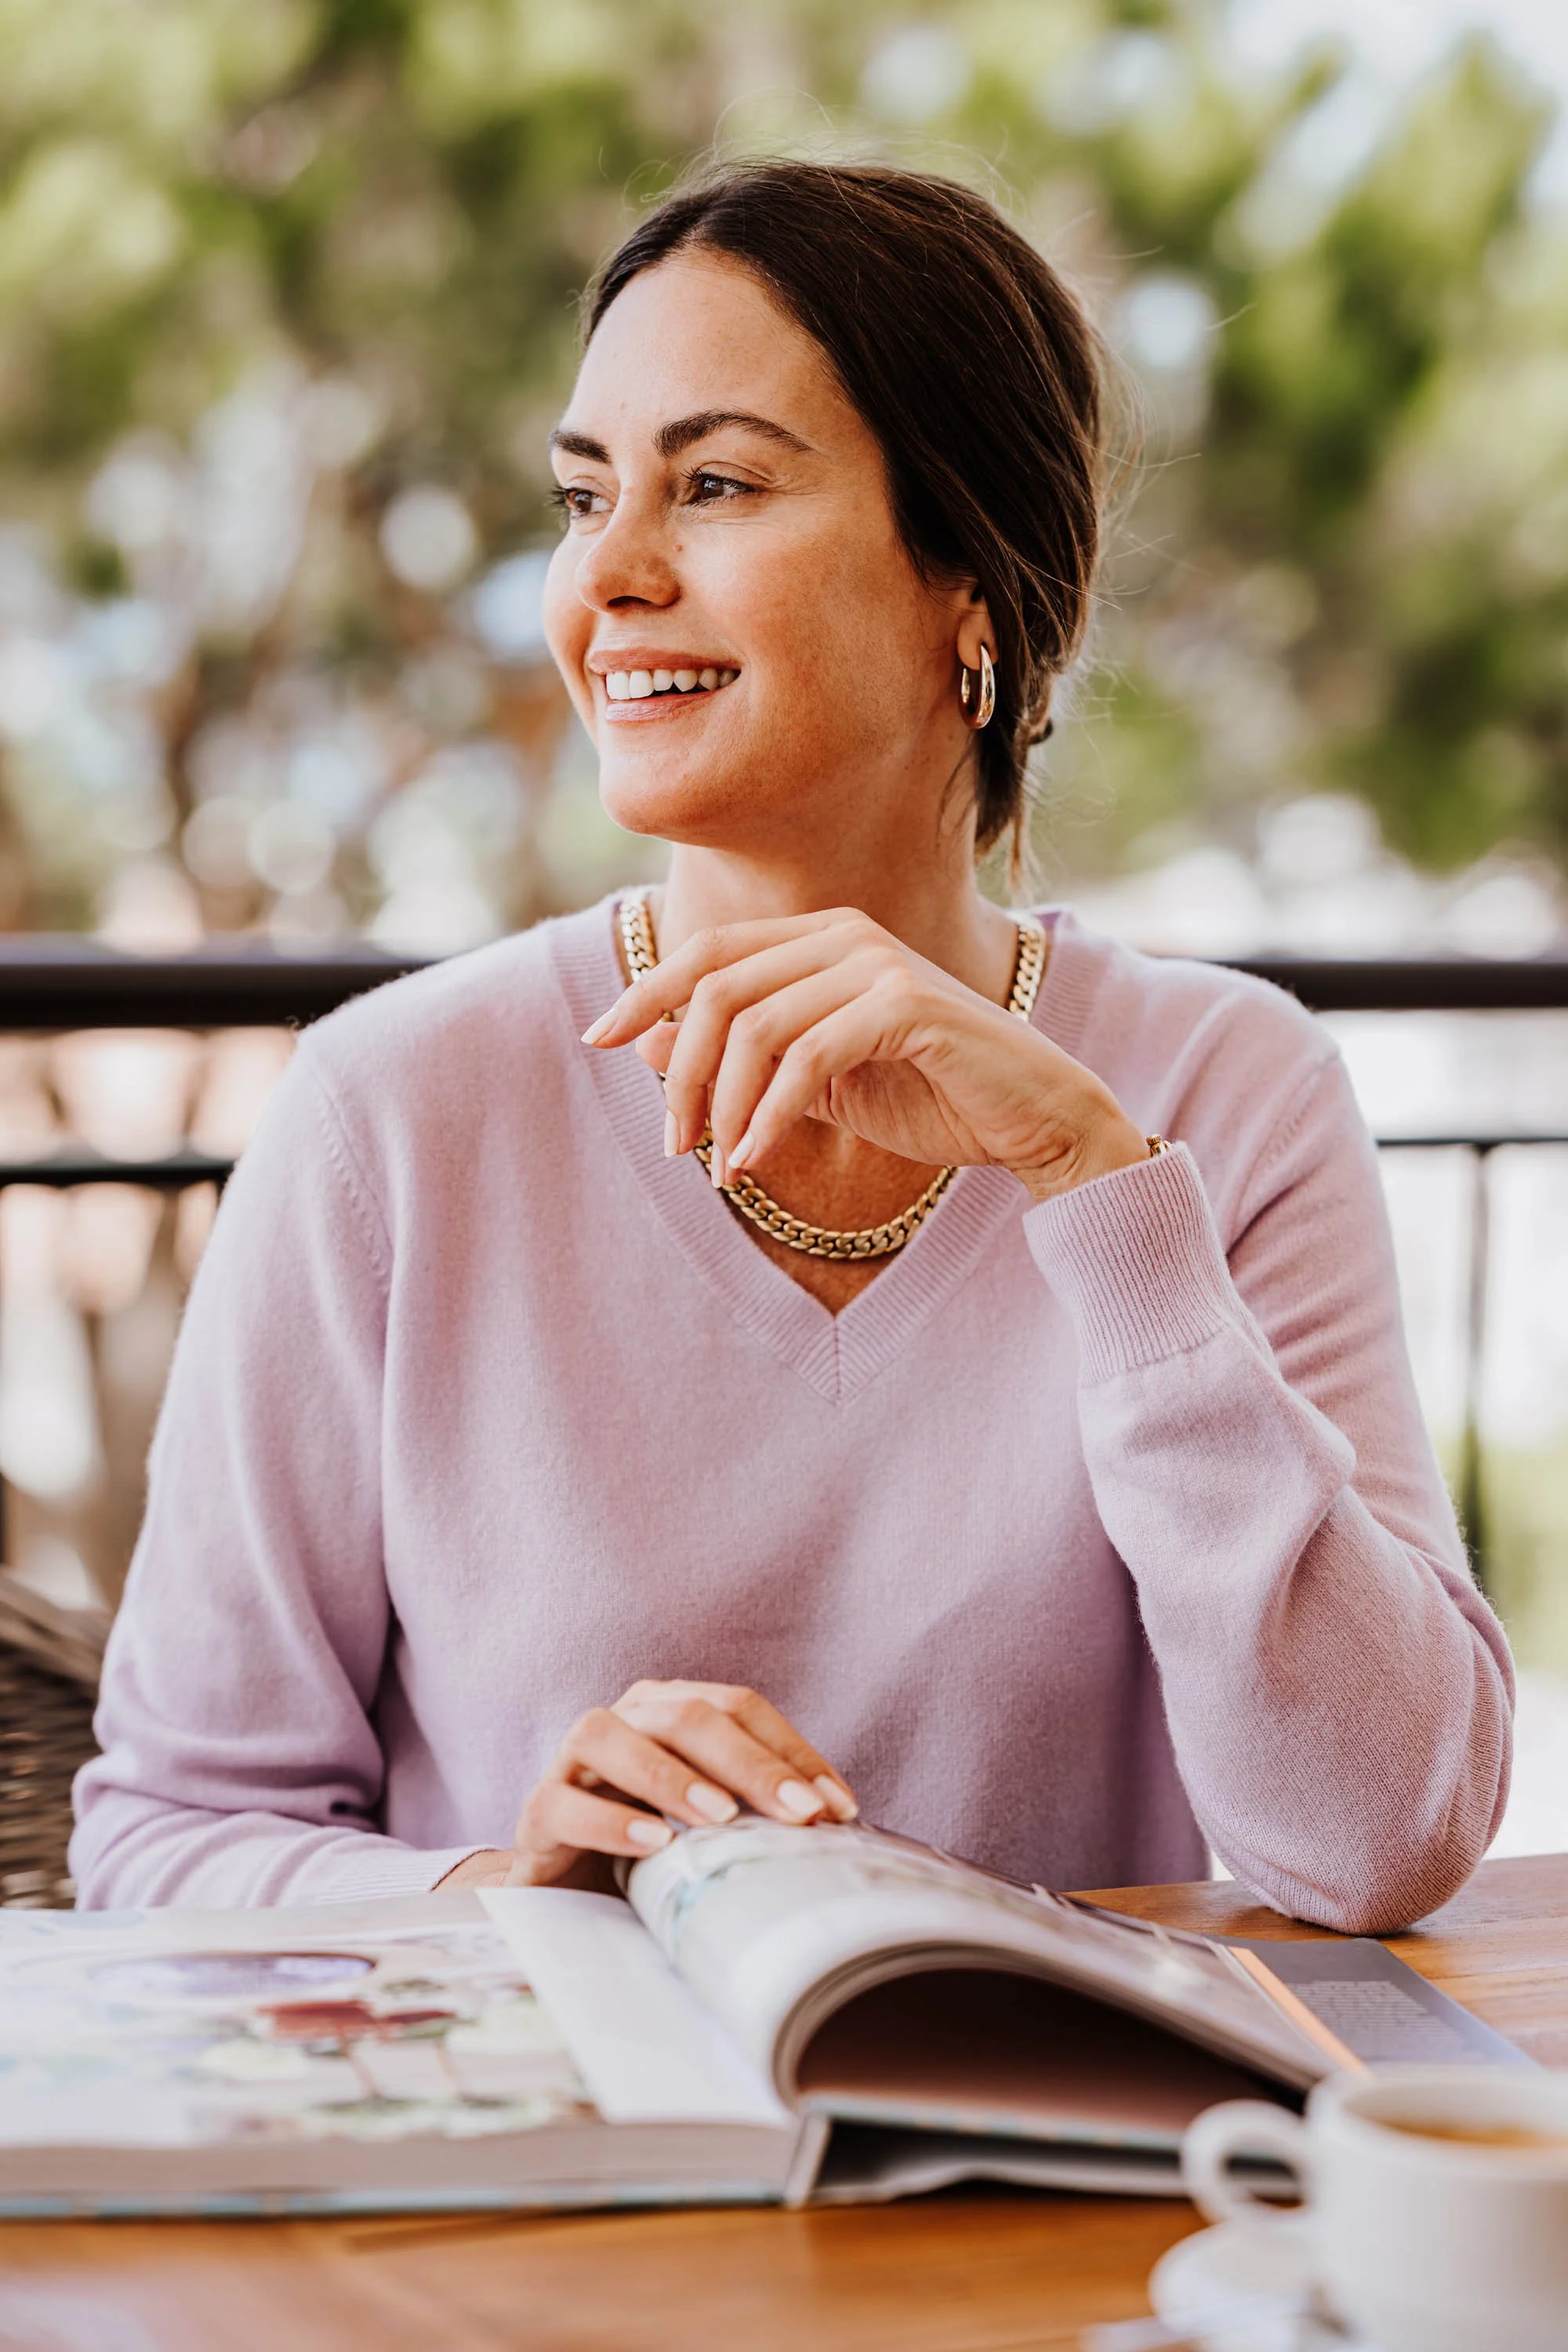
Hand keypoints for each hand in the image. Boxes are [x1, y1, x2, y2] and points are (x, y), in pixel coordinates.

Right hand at [436, 1681, 858, 1892]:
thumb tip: (839, 1828)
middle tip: (801, 1815)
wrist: (567, 1886)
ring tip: (723, 1818)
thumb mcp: (712, 1823)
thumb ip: (758, 1810)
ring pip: (617, 1740)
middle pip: (688, 1717)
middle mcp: (625, 1718)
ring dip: (674, 1779)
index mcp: (671, 1708)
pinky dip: (610, 1821)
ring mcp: (574, 1759)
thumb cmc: (654, 1846)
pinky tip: (652, 1845)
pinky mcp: (539, 1809)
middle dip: (752, 1764)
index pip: (740, 1707)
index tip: (838, 1807)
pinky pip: (566, 1803)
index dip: (792, 1752)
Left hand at [583, 907, 1148, 1200]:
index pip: (708, 953)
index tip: (595, 1040)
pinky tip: (757, 1160)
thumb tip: (643, 1045)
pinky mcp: (906, 1004)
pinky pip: (806, 1058)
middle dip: (681, 1071)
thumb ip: (743, 1060)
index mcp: (821, 939)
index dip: (645, 993)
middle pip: (718, 987)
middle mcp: (844, 934)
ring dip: (723, 1106)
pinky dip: (770, 1115)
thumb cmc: (930, 1097)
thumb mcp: (816, 1085)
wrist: (1033, 1121)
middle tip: (675, 1144)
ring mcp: (876, 962)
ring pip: (754, 1025)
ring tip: (720, 1166)